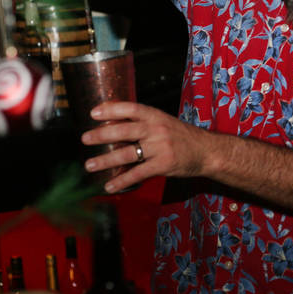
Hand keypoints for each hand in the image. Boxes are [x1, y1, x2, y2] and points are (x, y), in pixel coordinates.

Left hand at [81, 102, 209, 192]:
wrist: (207, 151)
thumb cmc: (183, 137)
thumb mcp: (165, 122)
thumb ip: (144, 123)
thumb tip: (115, 124)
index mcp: (156, 116)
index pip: (131, 108)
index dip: (112, 109)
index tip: (93, 112)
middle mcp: (157, 129)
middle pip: (125, 130)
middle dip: (102, 134)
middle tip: (85, 139)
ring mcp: (160, 147)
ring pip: (128, 153)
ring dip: (106, 160)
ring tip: (90, 165)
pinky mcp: (164, 164)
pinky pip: (138, 173)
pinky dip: (122, 180)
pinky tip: (109, 186)